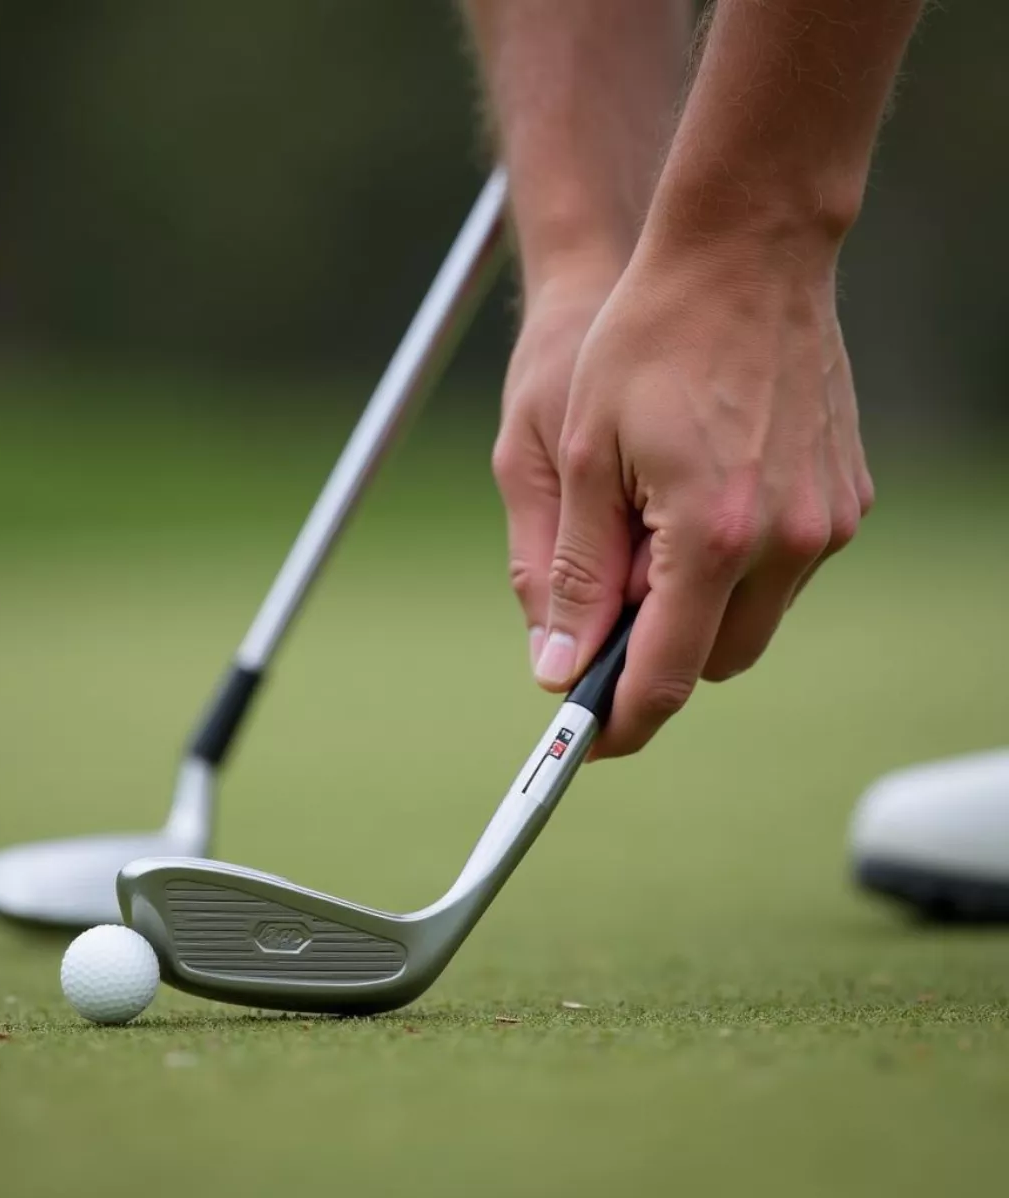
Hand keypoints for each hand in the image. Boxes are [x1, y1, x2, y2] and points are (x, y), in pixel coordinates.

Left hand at [498, 235, 873, 758]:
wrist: (742, 252)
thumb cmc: (643, 341)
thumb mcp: (579, 458)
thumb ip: (570, 574)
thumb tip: (556, 671)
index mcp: (713, 535)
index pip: (663, 674)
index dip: (618, 720)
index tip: (585, 741)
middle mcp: (789, 540)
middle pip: (711, 659)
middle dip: (652, 649)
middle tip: (602, 591)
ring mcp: (828, 520)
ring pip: (749, 618)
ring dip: (693, 603)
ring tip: (647, 518)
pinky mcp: (845, 498)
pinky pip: (782, 571)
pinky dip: (732, 564)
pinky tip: (697, 492)